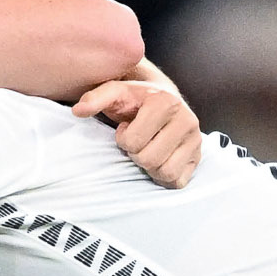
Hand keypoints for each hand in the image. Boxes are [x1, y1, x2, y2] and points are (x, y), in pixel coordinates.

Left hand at [76, 70, 201, 186]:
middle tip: (138, 142)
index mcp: (165, 102)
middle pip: (149, 160)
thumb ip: (95, 98)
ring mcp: (195, 139)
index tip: (126, 128)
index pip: (134, 142)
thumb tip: (78, 110)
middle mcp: (187, 119)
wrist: (162, 101)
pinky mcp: (199, 157)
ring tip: (148, 149)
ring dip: (150, 167)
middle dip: (136, 153)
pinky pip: (178, 181)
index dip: (124, 139)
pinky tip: (160, 159)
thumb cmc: (134, 101)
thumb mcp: (114, 94)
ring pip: (166, 172)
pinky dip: (165, 176)